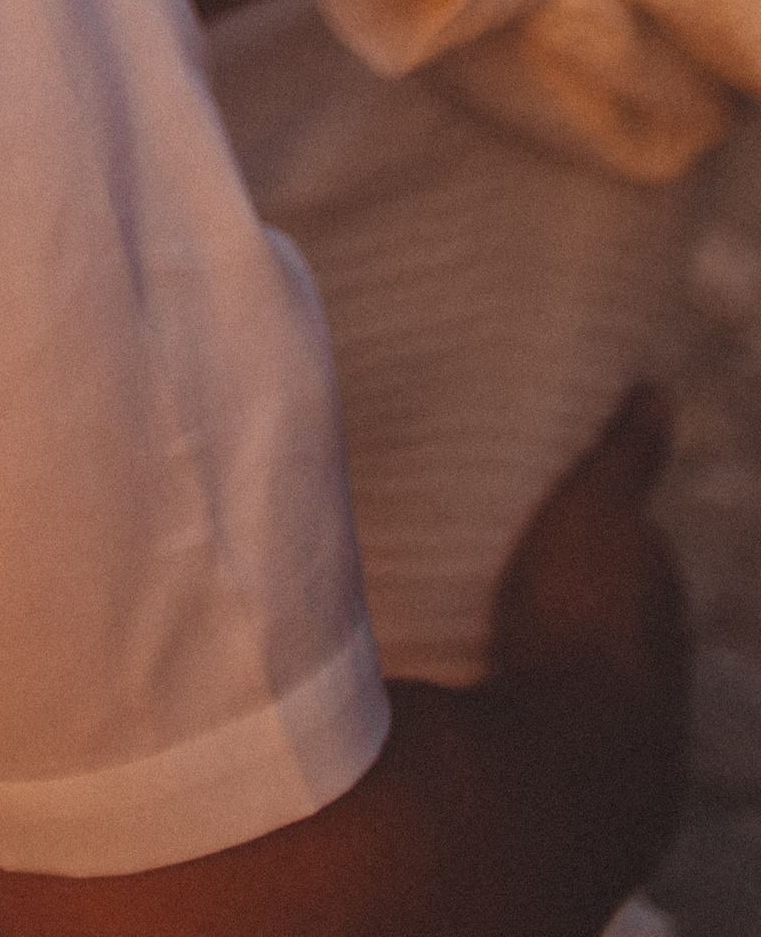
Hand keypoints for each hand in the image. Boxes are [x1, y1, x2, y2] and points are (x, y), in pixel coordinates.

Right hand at [491, 380, 686, 752]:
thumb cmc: (580, 620)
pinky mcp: (595, 769)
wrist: (574, 759)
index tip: (560, 513)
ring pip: (597, 670)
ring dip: (560, 651)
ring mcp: (634, 719)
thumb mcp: (594, 512)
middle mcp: (660, 658)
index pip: (643, 551)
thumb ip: (625, 457)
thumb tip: (660, 393)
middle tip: (523, 567)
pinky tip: (504, 693)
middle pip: (622, 612)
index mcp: (661, 593)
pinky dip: (545, 701)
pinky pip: (569, 720)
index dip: (604, 531)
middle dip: (584, 593)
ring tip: (501, 630)